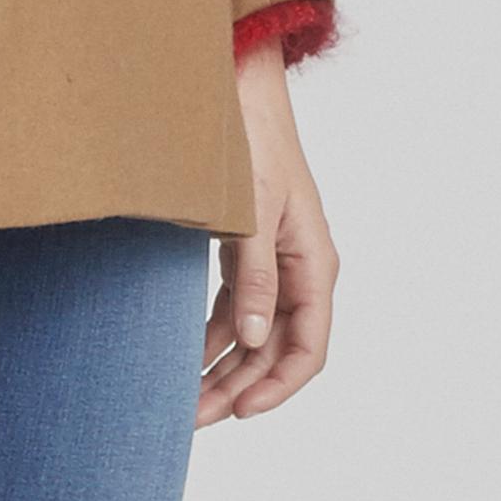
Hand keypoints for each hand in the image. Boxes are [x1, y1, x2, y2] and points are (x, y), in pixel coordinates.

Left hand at [196, 52, 338, 426]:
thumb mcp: (253, 212)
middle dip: (239, 387)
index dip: (278, 387)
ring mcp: (273, 259)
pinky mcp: (247, 247)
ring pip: (253, 332)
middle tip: (193, 417)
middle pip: (275, 349)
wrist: (238, 83)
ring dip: (223, 367)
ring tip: (186, 399)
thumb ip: (254, 276)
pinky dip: (213, 333)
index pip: (308, 348)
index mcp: (314, 263)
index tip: (240, 412)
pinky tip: (186, 354)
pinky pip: (235, 305)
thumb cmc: (253, 139)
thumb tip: (251, 340)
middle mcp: (298, 267)